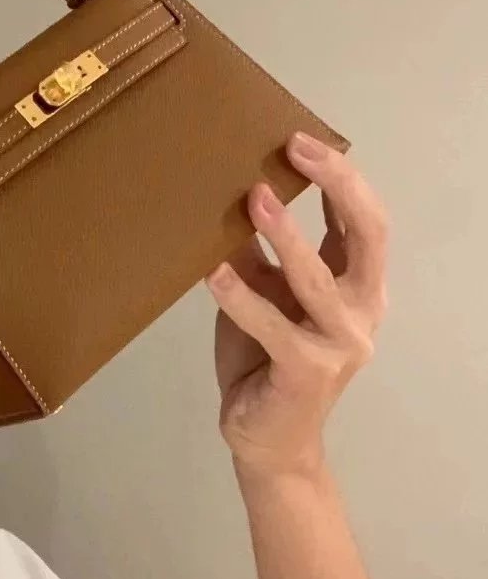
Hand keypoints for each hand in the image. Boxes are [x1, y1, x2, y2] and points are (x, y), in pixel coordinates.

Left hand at [205, 132, 388, 477]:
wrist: (265, 438)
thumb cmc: (262, 359)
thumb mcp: (262, 294)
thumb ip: (257, 252)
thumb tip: (230, 193)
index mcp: (356, 286)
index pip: (364, 221)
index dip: (340, 177)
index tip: (300, 141)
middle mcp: (361, 310)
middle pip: (367, 235)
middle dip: (336, 186)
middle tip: (294, 150)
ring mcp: (340, 343)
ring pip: (318, 279)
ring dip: (287, 236)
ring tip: (254, 199)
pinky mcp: (307, 371)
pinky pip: (272, 326)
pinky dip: (241, 297)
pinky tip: (211, 272)